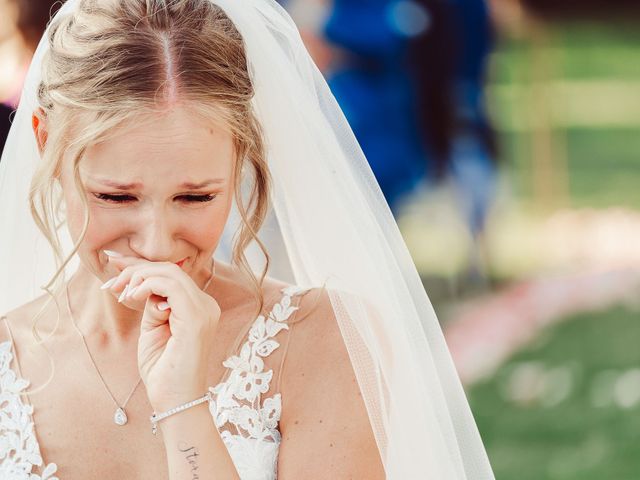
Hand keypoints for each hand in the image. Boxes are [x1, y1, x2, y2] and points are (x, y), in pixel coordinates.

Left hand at [102, 255, 219, 410]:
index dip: (141, 266)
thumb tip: (141, 282)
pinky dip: (146, 285)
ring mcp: (204, 310)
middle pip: (171, 269)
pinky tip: (132, 297)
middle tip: (111, 283)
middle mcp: (207, 305)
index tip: (114, 263)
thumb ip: (153, 304)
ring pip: (170, 273)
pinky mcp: (195, 318)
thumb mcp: (153, 329)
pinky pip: (169, 286)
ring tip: (119, 292)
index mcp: (200, 307)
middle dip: (136, 269)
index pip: (172, 275)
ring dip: (138, 277)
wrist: (174, 402)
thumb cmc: (163, 371)